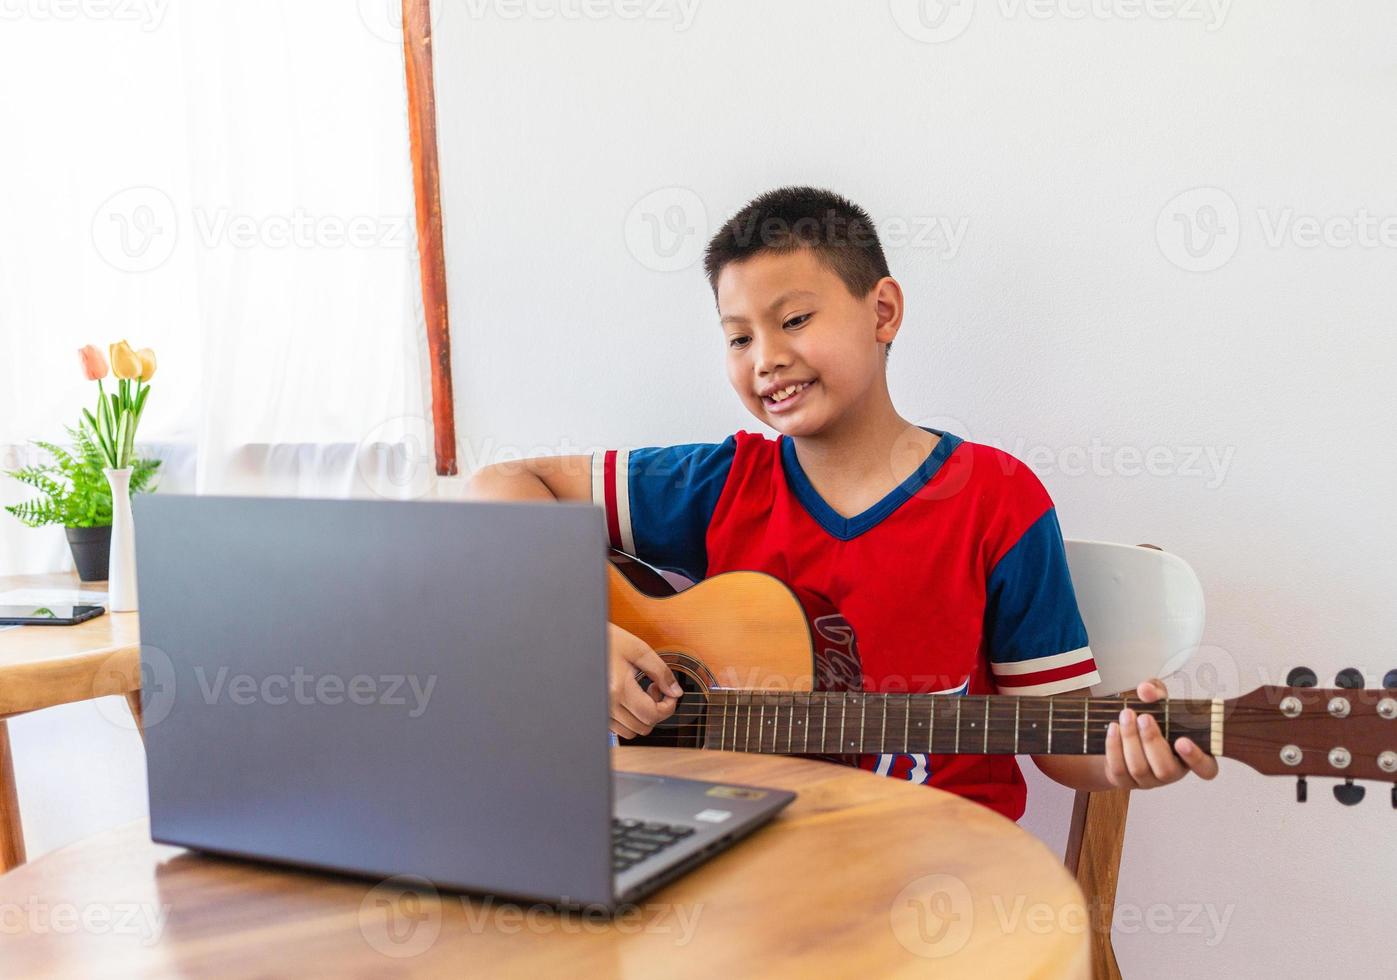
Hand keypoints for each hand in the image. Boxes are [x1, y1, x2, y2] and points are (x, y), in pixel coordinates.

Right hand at [607, 622, 680, 738]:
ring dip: (642, 717)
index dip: (668, 706)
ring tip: (641, 694)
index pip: (652, 715)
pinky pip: (618, 728)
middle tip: (654, 688)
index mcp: (619, 688)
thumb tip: (676, 692)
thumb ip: (660, 671)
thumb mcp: (638, 649)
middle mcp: (608, 704)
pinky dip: (629, 719)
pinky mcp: (597, 712)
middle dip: (657, 711)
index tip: (669, 693)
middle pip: (643, 727)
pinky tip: (629, 699)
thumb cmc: (608, 640)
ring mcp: (601, 710)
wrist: (583, 640)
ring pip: (630, 731)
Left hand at [1104, 678, 1219, 788]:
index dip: (1197, 759)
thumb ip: (1156, 692)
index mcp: (1192, 757)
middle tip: (1144, 717)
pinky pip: (1119, 769)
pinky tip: (1113, 728)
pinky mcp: (1126, 782)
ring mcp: (1149, 781)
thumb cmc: (1151, 719)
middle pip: (1165, 769)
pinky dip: (1114, 747)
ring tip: (1126, 716)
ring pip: (1140, 768)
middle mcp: (1172, 773)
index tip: (1183, 741)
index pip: (1206, 769)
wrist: (1123, 734)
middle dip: (1152, 741)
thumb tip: (1146, 690)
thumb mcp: (1157, 701)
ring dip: (1130, 740)